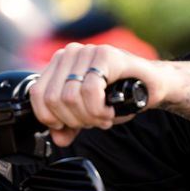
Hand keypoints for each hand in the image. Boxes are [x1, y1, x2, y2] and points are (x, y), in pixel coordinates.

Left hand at [30, 42, 161, 145]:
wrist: (152, 85)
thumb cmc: (120, 95)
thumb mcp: (87, 114)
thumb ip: (68, 125)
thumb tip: (58, 138)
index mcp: (59, 64)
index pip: (37, 94)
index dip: (50, 118)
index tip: (69, 124)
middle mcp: (70, 53)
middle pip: (53, 99)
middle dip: (74, 120)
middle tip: (93, 122)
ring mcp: (87, 52)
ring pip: (70, 97)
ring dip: (89, 117)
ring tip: (103, 117)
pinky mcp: (105, 55)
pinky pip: (89, 91)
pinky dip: (98, 110)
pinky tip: (108, 111)